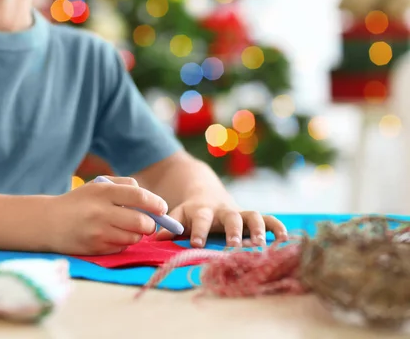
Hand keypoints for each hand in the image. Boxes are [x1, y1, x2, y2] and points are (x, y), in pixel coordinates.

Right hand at [47, 176, 167, 254]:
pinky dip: (122, 242)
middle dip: (150, 223)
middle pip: (141, 222)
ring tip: (125, 228)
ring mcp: (98, 233)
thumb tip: (150, 198)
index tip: (161, 208)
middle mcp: (101, 212)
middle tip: (147, 222)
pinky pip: (121, 247)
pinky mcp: (95, 249)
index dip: (156, 203)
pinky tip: (111, 235)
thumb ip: (124, 185)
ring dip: (136, 234)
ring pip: (134, 237)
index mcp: (103, 192)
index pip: (139, 196)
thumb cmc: (79, 202)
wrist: (48, 222)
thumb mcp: (97, 185)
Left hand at [155, 197, 287, 247]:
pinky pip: (269, 219)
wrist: (206, 193)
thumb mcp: (177, 216)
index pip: (201, 219)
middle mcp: (223, 210)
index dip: (199, 231)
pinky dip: (277, 227)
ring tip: (261, 244)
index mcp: (202, 210)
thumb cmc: (190, 213)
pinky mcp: (253, 217)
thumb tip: (155, 237)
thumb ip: (168, 226)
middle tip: (233, 246)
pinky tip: (285, 239)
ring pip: (253, 217)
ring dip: (258, 229)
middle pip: (231, 218)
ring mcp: (240, 212)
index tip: (197, 244)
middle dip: (233, 232)